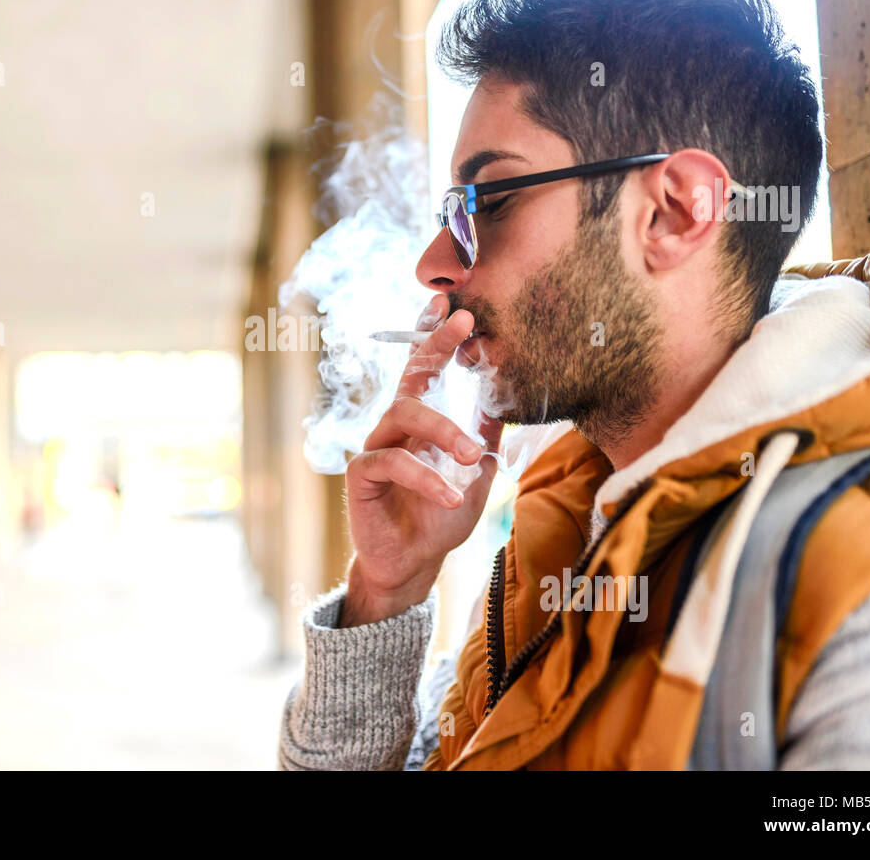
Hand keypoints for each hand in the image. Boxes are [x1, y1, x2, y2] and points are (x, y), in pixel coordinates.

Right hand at [340, 295, 502, 625]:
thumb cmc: (441, 517)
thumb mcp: (477, 474)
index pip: (426, 371)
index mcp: (420, 422)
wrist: (413, 564)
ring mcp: (376, 448)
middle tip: (466, 330)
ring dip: (443, 432)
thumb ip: (485, 435)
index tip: (455, 306)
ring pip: (403, 415)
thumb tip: (507, 393)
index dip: (436, 337)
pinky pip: (393, 463)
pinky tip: (452, 497)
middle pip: (411, 379)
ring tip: (472, 457)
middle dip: (435, 349)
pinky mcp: (362, 476)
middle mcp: (394, 428)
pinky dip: (426, 478)